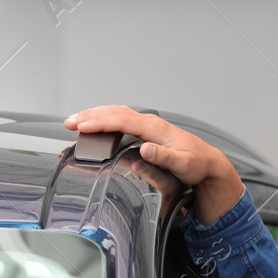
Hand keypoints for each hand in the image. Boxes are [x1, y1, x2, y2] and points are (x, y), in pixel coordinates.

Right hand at [63, 105, 243, 224]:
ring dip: (94, 116)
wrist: (208, 162)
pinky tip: (95, 123)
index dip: (100, 123)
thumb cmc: (197, 164)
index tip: (82, 127)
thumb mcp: (183, 164)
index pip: (122, 121)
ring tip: (75, 121)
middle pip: (115, 113)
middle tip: (68, 122)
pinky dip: (105, 119)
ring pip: (116, 113)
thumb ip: (164, 157)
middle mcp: (150, 123)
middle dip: (90, 116)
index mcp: (155, 129)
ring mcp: (148, 125)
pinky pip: (121, 119)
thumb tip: (145, 149)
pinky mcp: (147, 130)